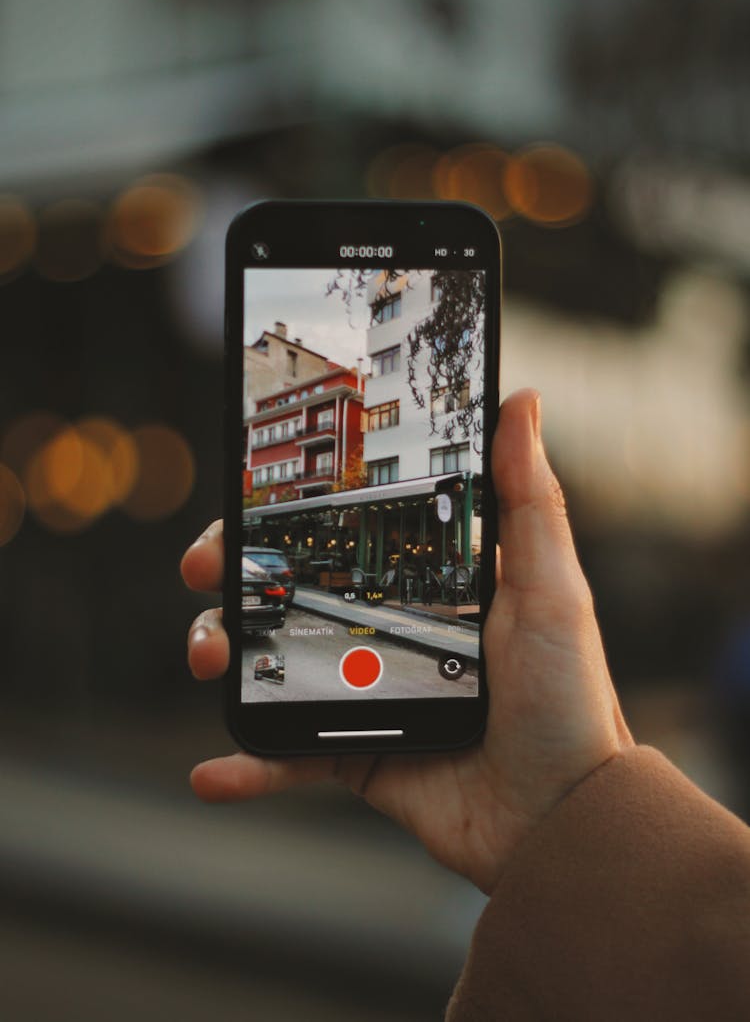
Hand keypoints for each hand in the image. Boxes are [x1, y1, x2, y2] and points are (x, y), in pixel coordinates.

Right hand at [181, 389, 632, 895]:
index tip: (247, 500)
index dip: (287, 515)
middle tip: (203, 568)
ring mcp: (362, 693)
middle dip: (231, 573)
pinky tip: (211, 772)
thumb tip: (522, 402)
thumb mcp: (551, 587)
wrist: (562, 817)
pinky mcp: (352, 755)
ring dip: (223, 652)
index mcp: (420, 585)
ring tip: (209, 658)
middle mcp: (383, 631)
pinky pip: (287, 758)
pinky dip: (248, 765)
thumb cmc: (568, 698)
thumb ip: (528, 499)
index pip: (339, 533)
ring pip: (269, 663)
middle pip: (286, 588)